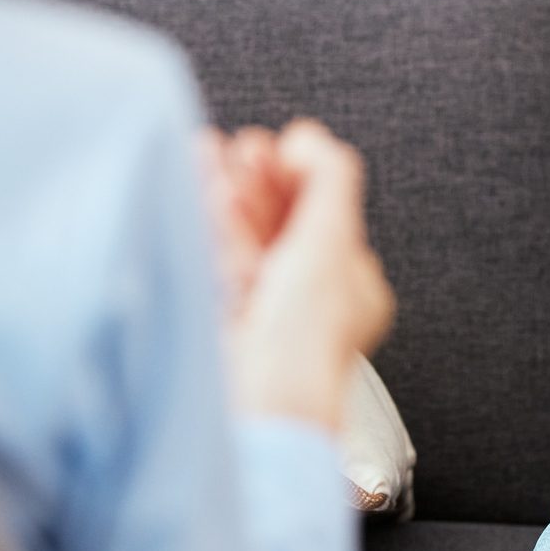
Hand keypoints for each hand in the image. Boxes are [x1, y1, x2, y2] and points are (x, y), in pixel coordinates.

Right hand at [199, 119, 395, 431]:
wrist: (257, 411)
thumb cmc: (302, 342)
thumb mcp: (330, 242)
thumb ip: (328, 180)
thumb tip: (309, 138)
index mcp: (351, 290)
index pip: (326, 219)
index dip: (300, 177)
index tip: (278, 146)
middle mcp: (309, 302)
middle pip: (281, 225)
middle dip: (258, 181)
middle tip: (240, 145)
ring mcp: (261, 315)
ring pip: (244, 240)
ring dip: (227, 191)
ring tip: (209, 150)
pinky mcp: (219, 325)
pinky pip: (214, 261)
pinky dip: (206, 220)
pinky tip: (198, 185)